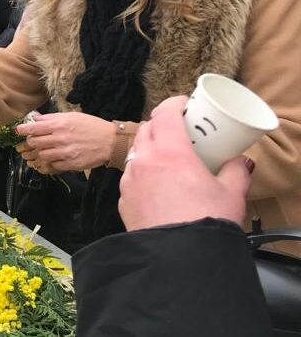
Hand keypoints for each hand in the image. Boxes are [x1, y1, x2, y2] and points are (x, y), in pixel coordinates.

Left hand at [15, 112, 115, 172]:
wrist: (110, 141)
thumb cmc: (91, 126)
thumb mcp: (72, 116)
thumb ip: (52, 118)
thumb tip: (36, 119)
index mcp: (59, 125)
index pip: (34, 128)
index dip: (23, 130)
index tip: (18, 131)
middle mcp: (60, 138)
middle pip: (34, 143)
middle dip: (28, 143)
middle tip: (27, 144)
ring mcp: (64, 152)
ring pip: (41, 155)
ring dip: (36, 155)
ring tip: (35, 154)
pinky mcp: (70, 163)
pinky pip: (52, 166)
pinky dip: (47, 164)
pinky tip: (46, 162)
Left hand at [119, 96, 251, 230]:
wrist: (179, 259)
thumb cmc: (205, 224)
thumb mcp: (231, 193)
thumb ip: (236, 171)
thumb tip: (240, 162)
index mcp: (170, 153)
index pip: (164, 114)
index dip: (173, 104)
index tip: (184, 105)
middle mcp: (145, 162)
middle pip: (147, 130)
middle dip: (160, 125)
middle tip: (179, 132)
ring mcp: (130, 181)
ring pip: (136, 154)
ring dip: (149, 150)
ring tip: (168, 159)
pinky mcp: (123, 200)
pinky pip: (131, 178)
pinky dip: (142, 174)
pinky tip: (157, 185)